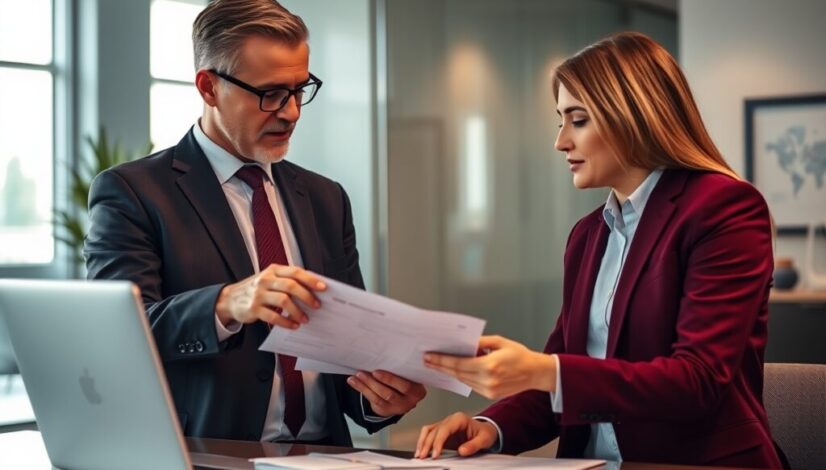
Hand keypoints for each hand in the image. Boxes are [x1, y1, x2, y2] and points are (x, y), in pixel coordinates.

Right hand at [215, 264, 325, 329]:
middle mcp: (265, 280)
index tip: (323, 288)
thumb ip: (288, 280)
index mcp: (273, 270)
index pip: (295, 272)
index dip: (310, 279)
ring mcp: (258, 294)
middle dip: (307, 296)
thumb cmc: (257, 289)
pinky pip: (273, 316)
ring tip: (305, 319)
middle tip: (317, 306)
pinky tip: (293, 325)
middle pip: (291, 285)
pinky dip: (286, 322)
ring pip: (283, 301)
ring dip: (297, 311)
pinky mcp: (253, 309)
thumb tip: (313, 289)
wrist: (230, 299)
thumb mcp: (270, 279)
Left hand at [346, 370, 426, 416]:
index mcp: (417, 391)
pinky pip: (372, 400)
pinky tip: (354, 382)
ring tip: (356, 376)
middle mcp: (409, 402)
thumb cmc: (407, 379)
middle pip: (389, 394)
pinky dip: (362, 389)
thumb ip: (404, 369)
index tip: (376, 371)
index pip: (405, 386)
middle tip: (362, 373)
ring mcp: (397, 408)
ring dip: (365, 386)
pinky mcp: (385, 410)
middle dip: (374, 383)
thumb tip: (385, 355)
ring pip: (379, 398)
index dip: (390, 379)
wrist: (405, 396)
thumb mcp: (411, 376)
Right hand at [415, 412, 497, 458]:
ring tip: (419, 455)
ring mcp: (444, 425)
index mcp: (459, 419)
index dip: (438, 442)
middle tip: (423, 457)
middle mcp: (450, 420)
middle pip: (434, 431)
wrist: (485, 431)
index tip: (435, 454)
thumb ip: (474, 445)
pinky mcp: (441, 431)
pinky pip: (429, 434)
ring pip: (428, 431)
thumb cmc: (485, 433)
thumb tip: (462, 451)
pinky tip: (422, 450)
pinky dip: (423, 442)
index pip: (444, 429)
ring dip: (422, 442)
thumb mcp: (484, 439)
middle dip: (427, 444)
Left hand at [424, 335, 556, 398]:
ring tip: (436, 364)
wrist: (536, 373)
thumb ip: (479, 342)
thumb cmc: (520, 355)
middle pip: (457, 373)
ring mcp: (488, 390)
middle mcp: (487, 380)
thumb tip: (462, 343)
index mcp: (489, 366)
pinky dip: (461, 377)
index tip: (429, 356)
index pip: (458, 364)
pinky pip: (470, 385)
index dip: (441, 360)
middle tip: (427, 360)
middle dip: (440, 366)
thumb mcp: (499, 342)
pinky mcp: (490, 394)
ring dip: (449, 372)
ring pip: (462, 380)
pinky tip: (454, 370)